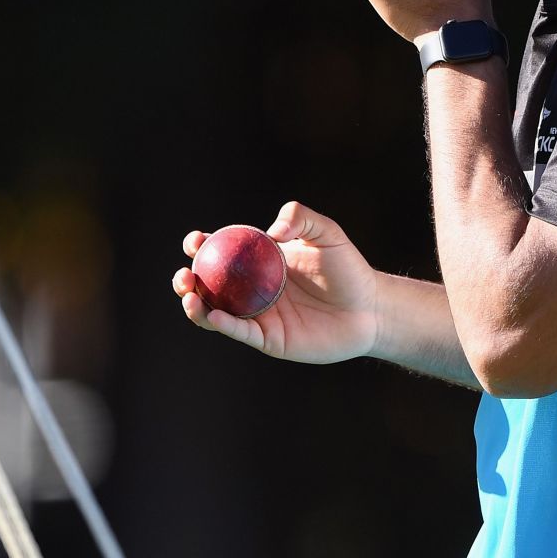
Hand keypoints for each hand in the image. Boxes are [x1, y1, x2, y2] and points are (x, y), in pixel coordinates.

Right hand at [171, 201, 378, 363]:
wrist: (371, 309)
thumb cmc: (349, 270)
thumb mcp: (326, 234)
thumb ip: (300, 217)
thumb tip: (272, 231)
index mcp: (259, 262)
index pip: (221, 252)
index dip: (202, 246)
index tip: (196, 242)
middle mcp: (253, 290)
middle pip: (209, 285)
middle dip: (186, 279)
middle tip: (185, 275)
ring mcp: (259, 316)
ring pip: (216, 313)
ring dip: (195, 306)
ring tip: (190, 296)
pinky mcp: (269, 339)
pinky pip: (240, 332)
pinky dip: (223, 325)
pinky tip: (214, 316)